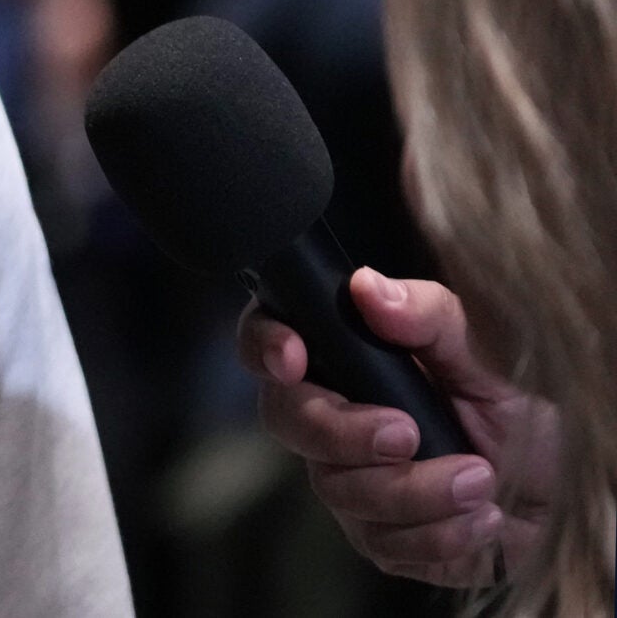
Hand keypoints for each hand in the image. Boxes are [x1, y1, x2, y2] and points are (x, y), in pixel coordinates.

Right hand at [237, 268, 557, 585]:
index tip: (294, 357)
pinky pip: (383, 542)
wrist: (564, 497)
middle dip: (342, 432)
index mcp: (349, 361)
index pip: (270, 340)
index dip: (264, 345)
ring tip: (480, 478)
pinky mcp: (379, 539)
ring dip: (416, 490)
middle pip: (288, 420)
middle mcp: (334, 420)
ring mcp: (350, 483)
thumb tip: (369, 287)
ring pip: (340, 490)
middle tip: (406, 433)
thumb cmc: (528, 420)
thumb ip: (431, 318)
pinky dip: (439, 532)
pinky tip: (480, 516)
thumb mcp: (490, 358)